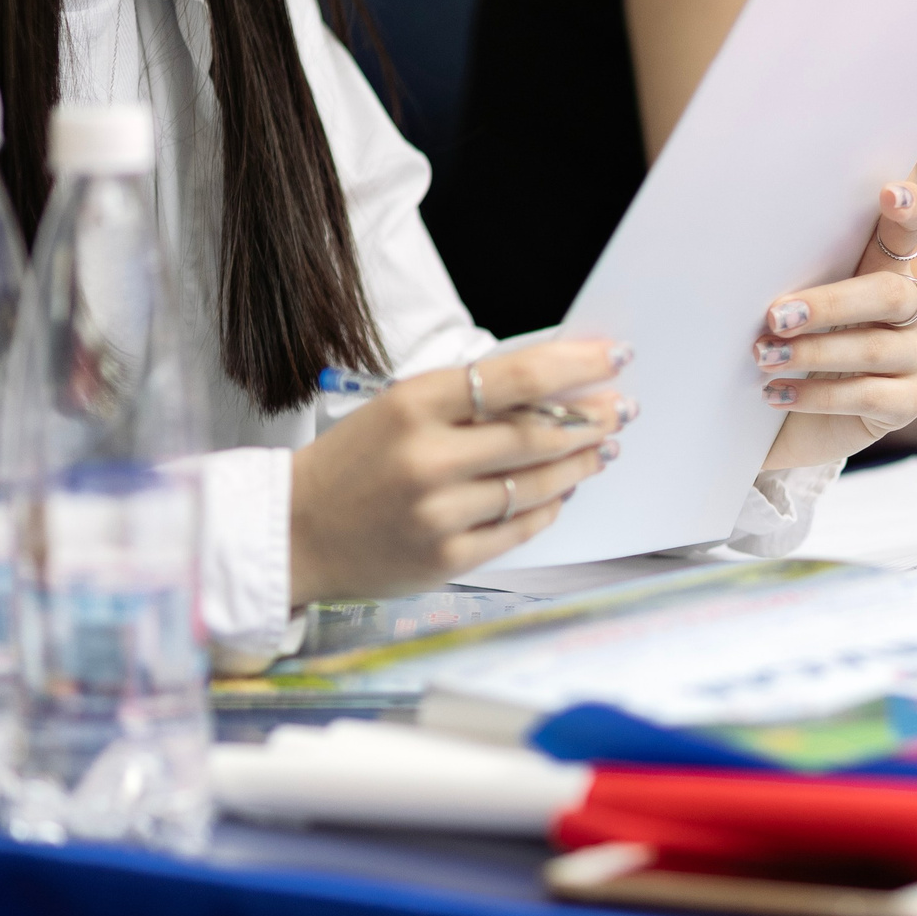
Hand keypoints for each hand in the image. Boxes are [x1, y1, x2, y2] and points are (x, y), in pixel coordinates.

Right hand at [287, 338, 634, 602]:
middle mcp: (428, 459)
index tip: (616, 357)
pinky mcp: (446, 558)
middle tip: (622, 409)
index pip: (517, 377)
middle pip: (538, 432)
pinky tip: (563, 490)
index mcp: (414, 405)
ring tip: (602, 447)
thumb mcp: (398, 407)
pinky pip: (520, 528)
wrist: (294, 531)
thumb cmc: (353, 462)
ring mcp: (438, 514)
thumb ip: (468, 398)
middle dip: (592, 418)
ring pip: (536, 484)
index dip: (577, 365)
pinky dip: (549, 506)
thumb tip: (552, 384)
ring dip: (580, 463)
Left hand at [757, 184, 916, 472]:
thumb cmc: (785, 347)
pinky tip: (778, 393)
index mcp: (883, 270)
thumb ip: (785, 277)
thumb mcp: (784, 307)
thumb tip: (735, 246)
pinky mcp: (908, 403)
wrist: (785, 424)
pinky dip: (818, 394)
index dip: (913, 209)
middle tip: (775, 317)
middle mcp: (912, 309)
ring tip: (764, 358)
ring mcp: (916, 356)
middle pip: (890, 294)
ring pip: (876, 348)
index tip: (889, 194)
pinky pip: (870, 396)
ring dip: (813, 352)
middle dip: (830, 304)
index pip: (910, 230)